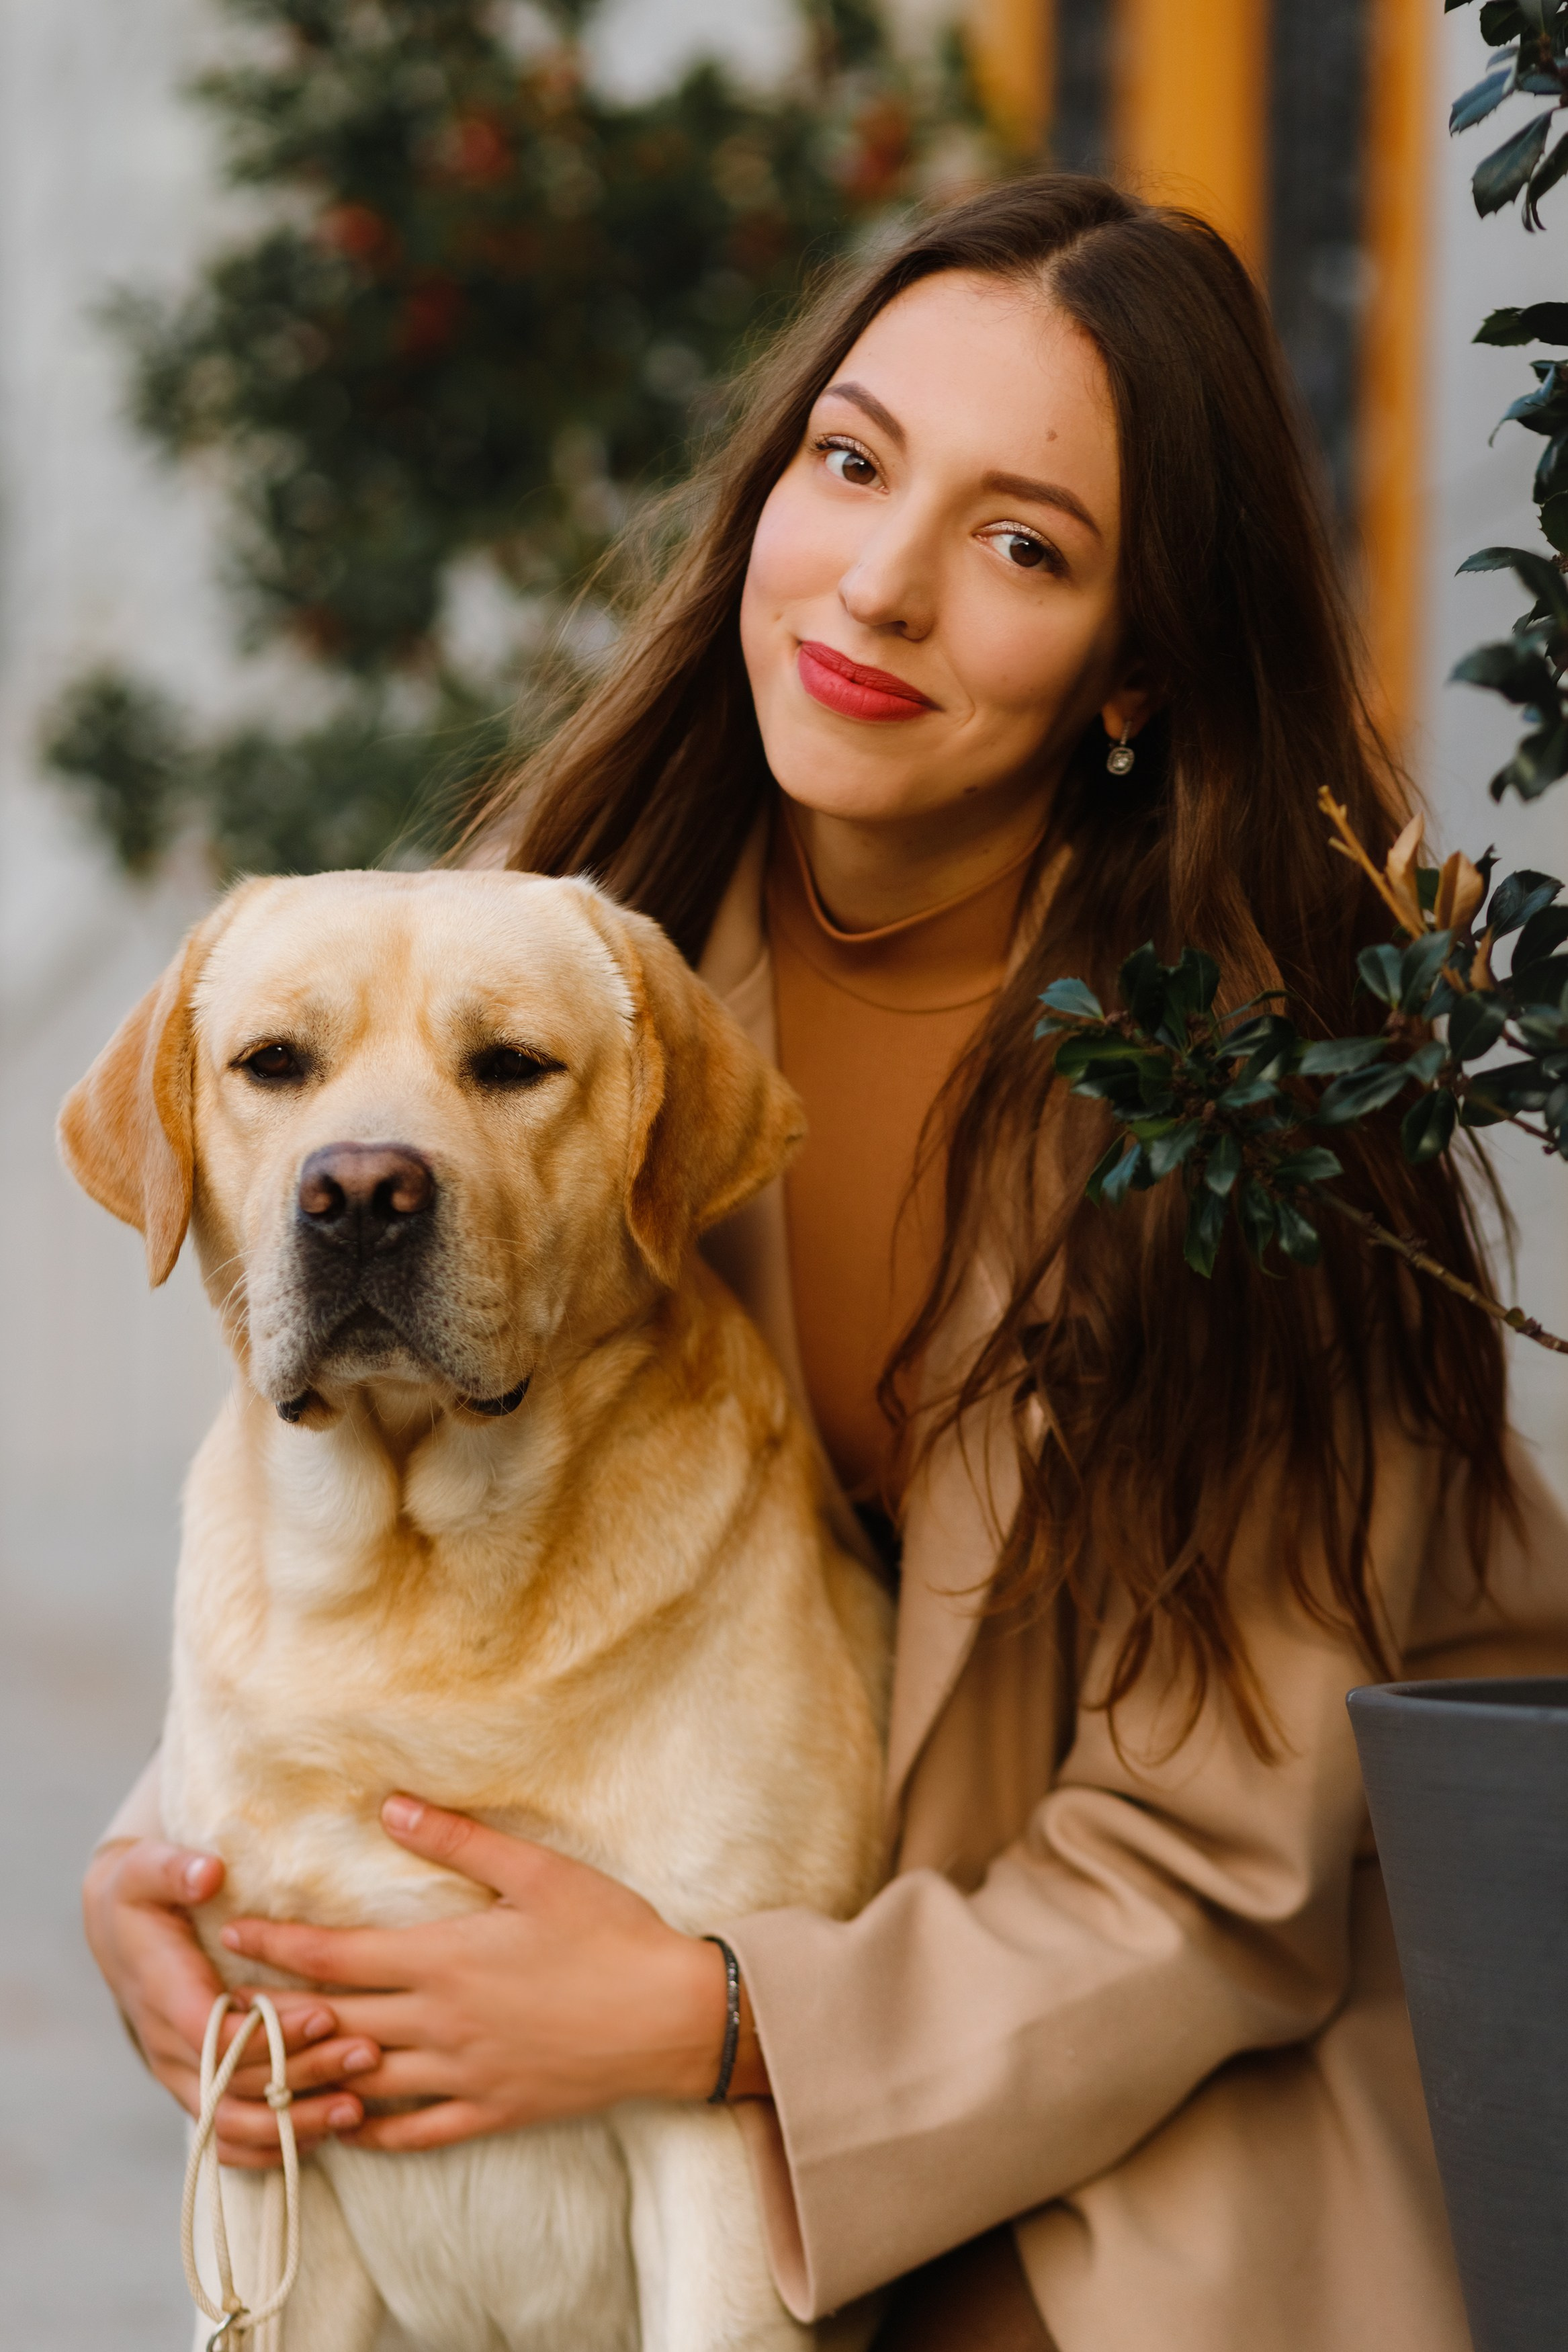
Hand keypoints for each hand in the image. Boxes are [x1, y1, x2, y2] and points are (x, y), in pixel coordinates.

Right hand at [83, 1837, 381, 2167]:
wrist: (118, 1933)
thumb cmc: (142, 1895)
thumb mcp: (148, 1869)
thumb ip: (175, 1869)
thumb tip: (208, 1872)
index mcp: (161, 1993)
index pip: (214, 2034)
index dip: (269, 2033)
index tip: (326, 2013)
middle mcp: (166, 2047)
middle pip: (231, 2088)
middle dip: (302, 2076)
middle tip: (368, 2053)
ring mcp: (179, 2076)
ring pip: (229, 2125)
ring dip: (293, 2124)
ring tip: (358, 2108)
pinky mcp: (196, 2089)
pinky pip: (226, 2139)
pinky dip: (270, 2146)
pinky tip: (323, 2134)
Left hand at [220, 1796, 767, 2153]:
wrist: (673, 2019)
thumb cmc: (611, 1934)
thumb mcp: (538, 1871)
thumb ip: (457, 1839)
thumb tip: (389, 1805)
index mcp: (444, 1961)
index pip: (335, 1957)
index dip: (277, 1946)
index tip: (232, 1935)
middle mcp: (439, 2025)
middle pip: (330, 2022)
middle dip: (269, 2013)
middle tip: (219, 2006)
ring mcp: (462, 2076)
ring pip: (360, 2084)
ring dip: (307, 2074)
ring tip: (263, 2066)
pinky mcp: (491, 2112)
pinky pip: (412, 2134)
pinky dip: (369, 2131)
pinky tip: (345, 2123)